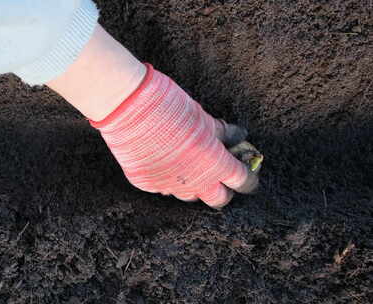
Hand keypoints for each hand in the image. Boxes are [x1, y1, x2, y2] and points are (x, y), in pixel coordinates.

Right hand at [91, 64, 259, 208]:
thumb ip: (221, 133)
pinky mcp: (145, 184)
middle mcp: (194, 182)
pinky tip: (160, 158)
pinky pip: (161, 186)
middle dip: (222, 190)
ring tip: (187, 164)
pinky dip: (165, 176)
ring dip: (193, 184)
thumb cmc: (169, 106)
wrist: (127, 106)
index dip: (249, 179)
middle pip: (218, 199)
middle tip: (219, 175)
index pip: (242, 181)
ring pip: (188, 195)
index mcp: (215, 164)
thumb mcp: (202, 117)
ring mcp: (168, 186)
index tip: (248, 175)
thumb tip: (239, 137)